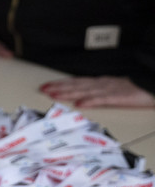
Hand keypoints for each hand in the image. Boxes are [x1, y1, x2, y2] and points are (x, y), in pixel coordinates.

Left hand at [40, 76, 154, 108]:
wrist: (153, 84)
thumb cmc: (137, 89)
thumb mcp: (115, 89)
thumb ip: (100, 92)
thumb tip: (84, 97)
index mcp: (102, 83)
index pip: (77, 82)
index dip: (61, 84)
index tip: (47, 86)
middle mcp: (103, 84)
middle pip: (77, 85)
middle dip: (59, 87)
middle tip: (42, 90)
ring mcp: (111, 89)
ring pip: (85, 91)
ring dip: (68, 92)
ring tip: (53, 95)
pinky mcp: (121, 96)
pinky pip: (103, 99)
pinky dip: (90, 101)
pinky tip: (80, 104)